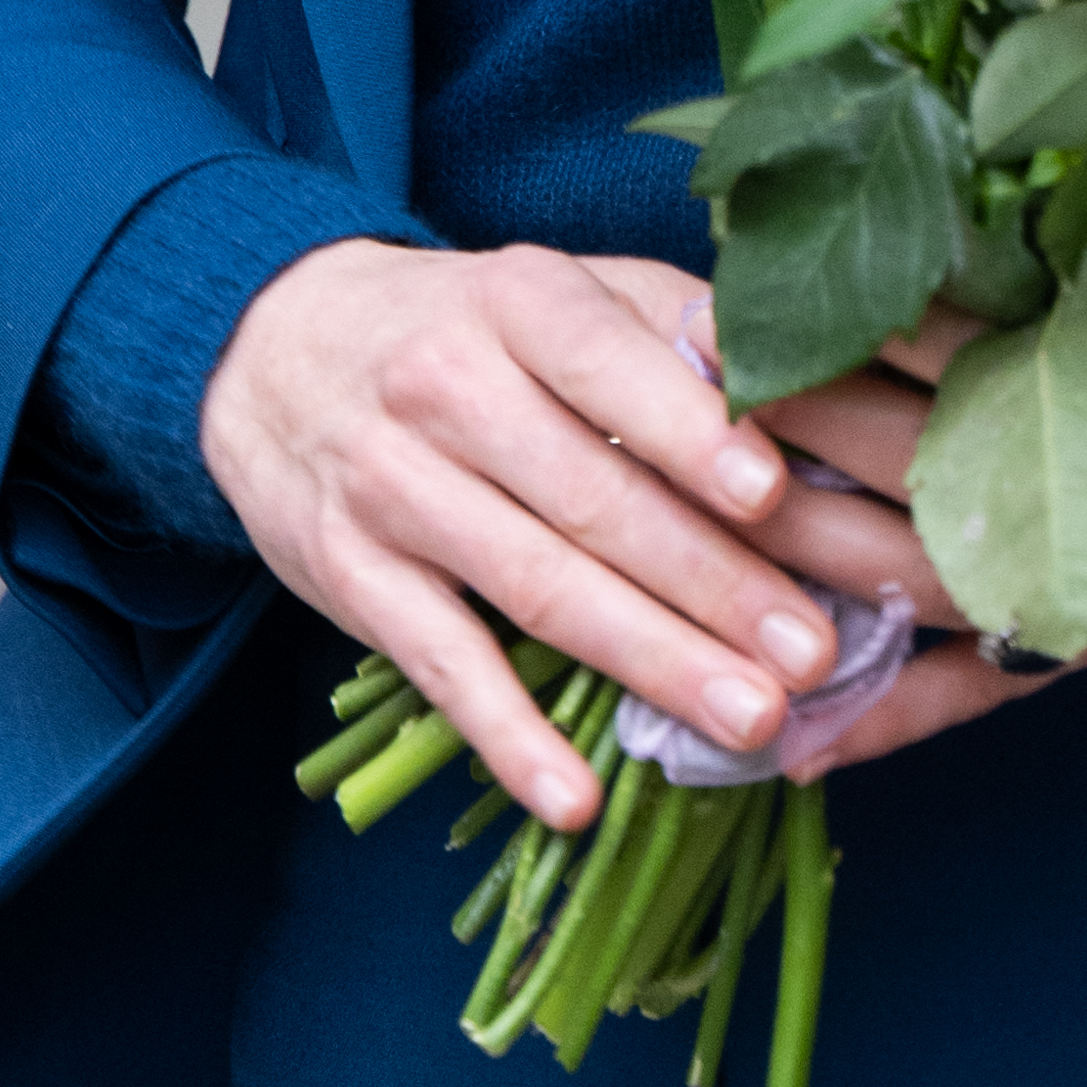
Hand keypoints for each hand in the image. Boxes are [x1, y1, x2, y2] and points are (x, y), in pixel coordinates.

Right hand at [198, 241, 841, 826]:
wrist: (273, 347)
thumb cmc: (468, 324)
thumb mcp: (557, 286)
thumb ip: (670, 325)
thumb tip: (801, 385)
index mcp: (515, 302)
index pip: (604, 362)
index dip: (688, 430)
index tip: (774, 494)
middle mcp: (444, 389)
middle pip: (591, 497)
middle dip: (712, 583)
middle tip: (813, 653)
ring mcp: (391, 489)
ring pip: (535, 586)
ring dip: (649, 661)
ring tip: (751, 720)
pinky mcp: (351, 576)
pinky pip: (439, 665)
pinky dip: (508, 736)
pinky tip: (575, 800)